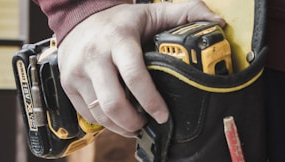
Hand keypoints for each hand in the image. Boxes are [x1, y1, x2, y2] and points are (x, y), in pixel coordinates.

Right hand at [58, 0, 224, 136]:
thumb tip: (216, 24)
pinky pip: (87, 113)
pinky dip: (105, 122)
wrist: (79, 18)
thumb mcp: (151, 12)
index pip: (135, 76)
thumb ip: (185, 12)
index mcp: (118, 40)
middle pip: (113, 103)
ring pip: (99, 113)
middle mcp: (94, 57)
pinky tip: (117, 118)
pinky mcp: (68, 84)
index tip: (163, 116)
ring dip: (120, 126)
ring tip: (134, 124)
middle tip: (147, 124)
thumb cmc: (119, 20)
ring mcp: (77, 72)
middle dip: (134, 122)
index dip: (152, 101)